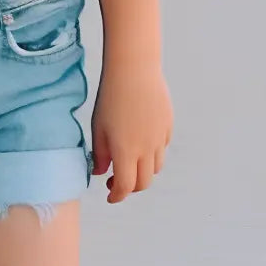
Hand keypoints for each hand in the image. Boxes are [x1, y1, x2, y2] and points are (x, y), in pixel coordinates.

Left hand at [91, 62, 171, 202]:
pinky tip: (140, 142)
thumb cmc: (110, 97)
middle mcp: (147, 149)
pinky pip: (162, 149)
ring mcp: (160, 138)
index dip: (116, 196)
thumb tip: (100, 172)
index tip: (109, 196)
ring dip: (143, 172)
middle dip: (130, 187)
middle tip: (115, 181)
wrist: (134, 70)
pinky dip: (152, 154)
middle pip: (143, 182)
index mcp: (126, 151)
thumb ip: (99, 154)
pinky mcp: (168, 126)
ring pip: (156, 167)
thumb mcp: (98, 127)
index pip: (125, 186)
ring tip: (128, 162)